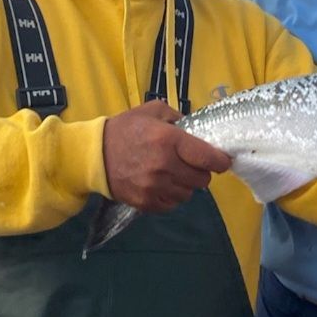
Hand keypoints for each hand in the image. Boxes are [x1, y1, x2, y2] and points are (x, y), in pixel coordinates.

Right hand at [103, 100, 231, 212]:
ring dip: (186, 185)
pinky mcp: (146, 203)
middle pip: (202, 179)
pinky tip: (162, 185)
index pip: (208, 158)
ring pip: (189, 194)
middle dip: (200, 171)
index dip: (220, 161)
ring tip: (172, 174)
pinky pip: (173, 205)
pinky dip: (172, 196)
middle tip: (189, 164)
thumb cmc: (125, 129)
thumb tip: (197, 130)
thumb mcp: (152, 111)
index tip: (222, 161)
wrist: (94, 155)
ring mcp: (155, 187)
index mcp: (169, 140)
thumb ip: (178, 117)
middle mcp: (165, 166)